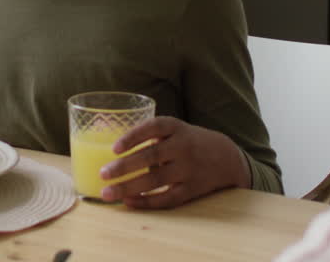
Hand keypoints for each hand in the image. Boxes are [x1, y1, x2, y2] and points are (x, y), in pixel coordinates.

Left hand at [98, 116, 249, 208]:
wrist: (227, 157)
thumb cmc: (189, 142)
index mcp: (176, 128)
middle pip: (151, 156)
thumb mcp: (175, 130)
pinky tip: (128, 202)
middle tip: (102, 174)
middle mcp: (184, 146)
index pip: (153, 128)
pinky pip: (167, 198)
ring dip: (129, 187)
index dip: (133, 137)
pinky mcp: (192, 189)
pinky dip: (146, 201)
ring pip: (156, 180)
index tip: (114, 148)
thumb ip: (150, 136)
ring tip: (107, 193)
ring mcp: (189, 169)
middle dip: (125, 167)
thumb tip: (113, 152)